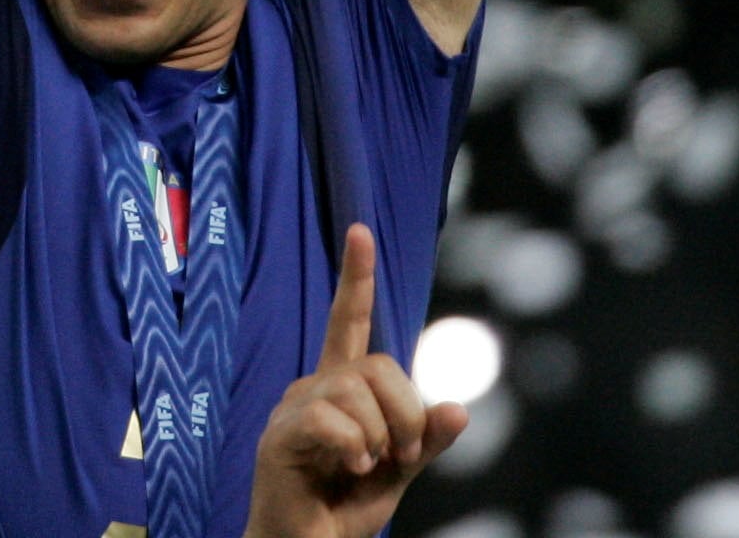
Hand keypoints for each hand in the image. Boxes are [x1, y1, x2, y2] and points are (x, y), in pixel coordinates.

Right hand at [247, 224, 466, 537]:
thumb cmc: (344, 505)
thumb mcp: (398, 471)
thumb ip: (424, 439)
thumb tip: (458, 408)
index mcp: (340, 387)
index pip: (347, 322)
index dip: (355, 278)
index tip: (361, 232)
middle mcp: (312, 386)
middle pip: (378, 365)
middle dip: (405, 412)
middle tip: (401, 455)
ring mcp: (292, 408)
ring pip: (356, 389)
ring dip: (380, 435)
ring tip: (368, 466)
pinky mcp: (279, 436)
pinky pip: (331, 420)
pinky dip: (354, 447)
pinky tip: (349, 468)